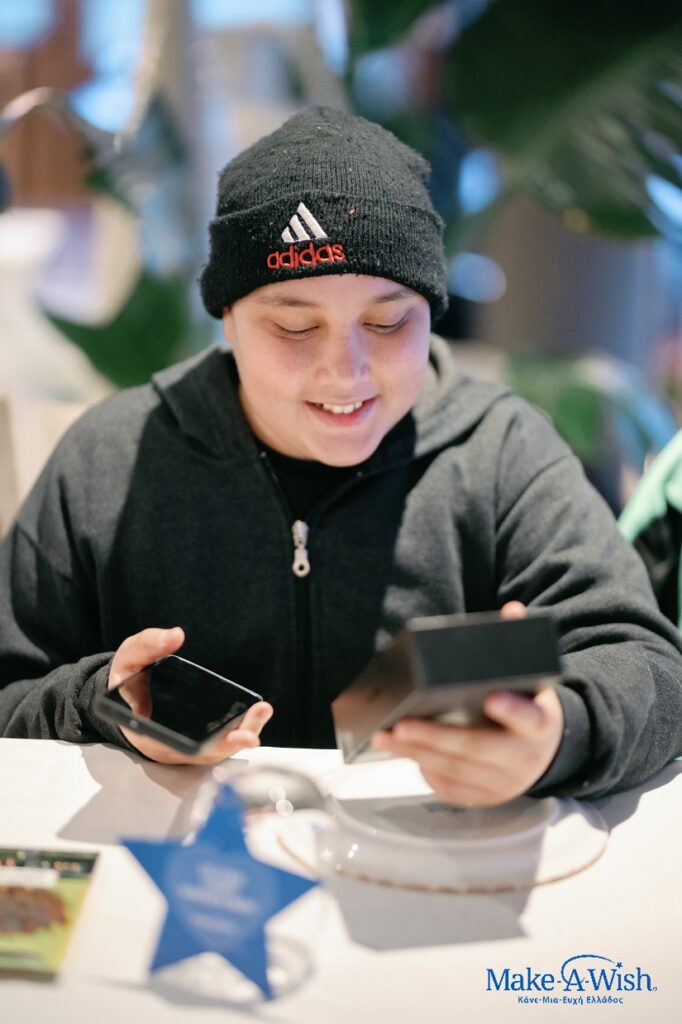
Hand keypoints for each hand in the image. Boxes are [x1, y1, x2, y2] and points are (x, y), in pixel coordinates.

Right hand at [108, 627, 272, 765]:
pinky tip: (257, 712)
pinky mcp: (198, 735)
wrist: (125, 692)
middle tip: (250, 735)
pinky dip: (239, 727)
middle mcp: (169, 744)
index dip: (198, 747)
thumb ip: (147, 646)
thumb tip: (175, 635)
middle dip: (228, 744)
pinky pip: (220, 738)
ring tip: (261, 712)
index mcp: (146, 733)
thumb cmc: (127, 680)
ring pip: (216, 747)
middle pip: (202, 752)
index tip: (219, 739)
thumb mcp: (130, 658)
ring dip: (241, 734)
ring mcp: (186, 741)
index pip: (174, 746)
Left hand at [370, 602, 563, 805]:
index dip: (513, 710)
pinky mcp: (484, 797)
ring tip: (386, 736)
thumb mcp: (532, 680)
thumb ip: (519, 645)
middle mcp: (523, 758)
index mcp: (540, 725)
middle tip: (402, 725)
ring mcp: (503, 782)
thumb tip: (513, 610)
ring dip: (417, 753)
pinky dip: (424, 768)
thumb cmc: (527, 709)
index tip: (493, 699)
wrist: (544, 755)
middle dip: (436, 738)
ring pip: (456, 770)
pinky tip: (402, 752)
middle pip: (478, 748)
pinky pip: (450, 786)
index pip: (530, 718)